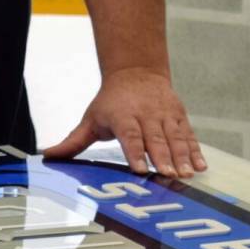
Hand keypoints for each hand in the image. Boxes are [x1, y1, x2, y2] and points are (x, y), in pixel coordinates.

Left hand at [44, 67, 202, 177]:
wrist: (137, 72)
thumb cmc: (112, 101)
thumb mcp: (91, 119)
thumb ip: (73, 141)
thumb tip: (48, 155)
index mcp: (123, 116)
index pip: (130, 136)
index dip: (135, 152)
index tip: (140, 169)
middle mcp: (146, 115)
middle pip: (156, 139)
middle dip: (163, 158)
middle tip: (169, 176)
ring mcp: (165, 115)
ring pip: (175, 138)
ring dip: (183, 157)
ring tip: (187, 174)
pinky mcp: (179, 117)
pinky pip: (189, 135)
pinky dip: (196, 151)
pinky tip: (201, 166)